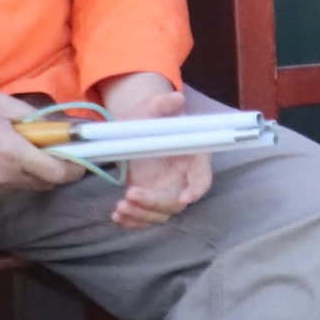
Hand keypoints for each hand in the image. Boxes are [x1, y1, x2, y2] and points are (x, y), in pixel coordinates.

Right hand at [0, 93, 83, 191]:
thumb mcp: (2, 104)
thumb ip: (35, 117)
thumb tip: (65, 125)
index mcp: (13, 152)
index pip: (57, 173)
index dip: (75, 168)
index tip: (84, 157)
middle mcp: (4, 174)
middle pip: (47, 183)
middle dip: (60, 170)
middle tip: (62, 152)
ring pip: (29, 186)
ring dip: (39, 173)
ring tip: (34, 152)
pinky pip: (11, 186)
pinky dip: (19, 175)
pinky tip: (10, 158)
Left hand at [98, 74, 212, 229]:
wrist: (138, 126)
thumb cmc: (152, 115)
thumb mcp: (156, 107)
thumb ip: (166, 105)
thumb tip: (175, 99)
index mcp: (193, 157)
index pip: (202, 177)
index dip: (197, 188)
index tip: (185, 198)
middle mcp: (182, 178)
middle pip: (177, 201)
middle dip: (155, 203)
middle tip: (130, 195)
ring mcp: (165, 190)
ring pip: (160, 213)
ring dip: (141, 215)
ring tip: (120, 208)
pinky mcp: (148, 198)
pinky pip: (145, 216)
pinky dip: (132, 221)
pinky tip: (116, 216)